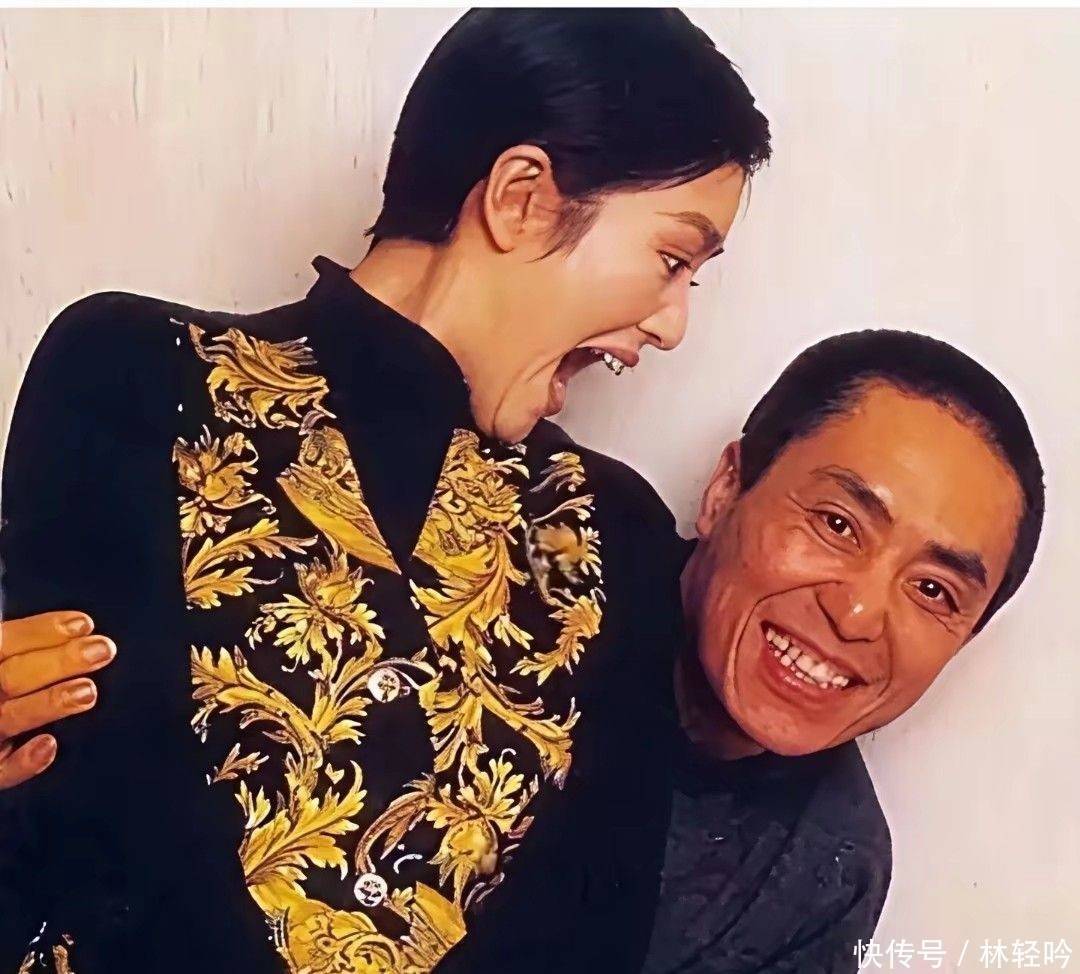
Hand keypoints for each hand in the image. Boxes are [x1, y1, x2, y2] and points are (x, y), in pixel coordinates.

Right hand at [0, 611, 115, 789]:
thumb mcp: (5, 665)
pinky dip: (23, 762)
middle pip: (13, 676)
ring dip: (49, 702)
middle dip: (58, 661)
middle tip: (102, 650)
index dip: (41, 631)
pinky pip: (3, 772)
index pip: (5, 642)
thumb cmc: (4, 692)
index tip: (84, 624)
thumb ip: (23, 651)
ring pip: (11, 718)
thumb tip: (76, 633)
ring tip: (88, 691)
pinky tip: (49, 746)